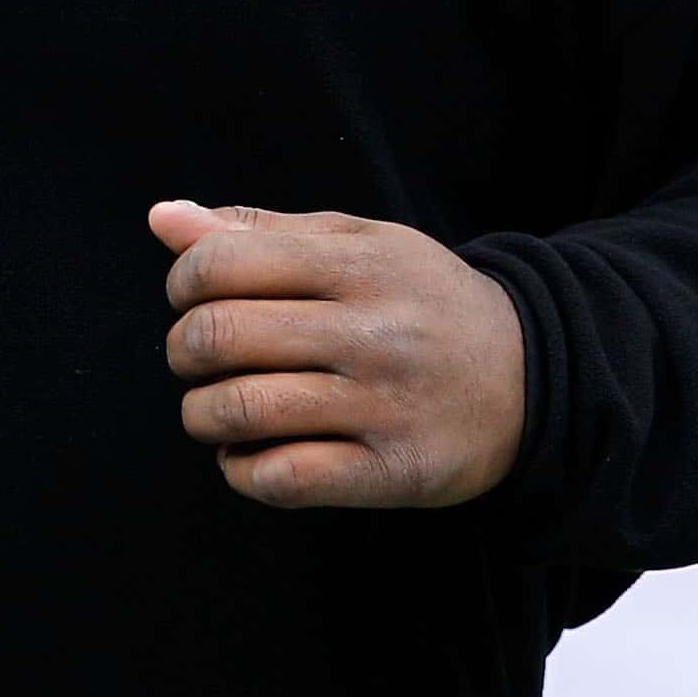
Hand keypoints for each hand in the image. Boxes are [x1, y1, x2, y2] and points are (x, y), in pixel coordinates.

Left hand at [148, 199, 525, 509]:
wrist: (535, 377)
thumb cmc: (419, 302)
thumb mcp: (356, 244)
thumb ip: (259, 230)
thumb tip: (162, 218)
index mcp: (356, 263)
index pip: (220, 263)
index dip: (182, 283)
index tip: (195, 298)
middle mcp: (371, 331)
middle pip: (218, 336)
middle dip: (183, 350)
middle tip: (199, 358)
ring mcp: (382, 405)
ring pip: (240, 411)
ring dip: (203, 415)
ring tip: (219, 410)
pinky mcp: (391, 471)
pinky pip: (281, 478)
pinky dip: (242, 470)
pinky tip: (252, 455)